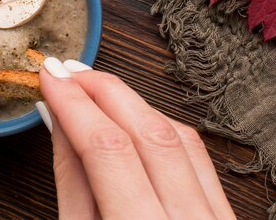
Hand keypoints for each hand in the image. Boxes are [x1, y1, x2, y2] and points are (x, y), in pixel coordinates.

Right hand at [38, 58, 235, 219]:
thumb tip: (60, 122)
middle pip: (149, 132)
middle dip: (102, 89)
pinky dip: (158, 123)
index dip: (74, 103)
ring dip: (130, 100)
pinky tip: (131, 113)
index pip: (108, 149)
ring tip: (92, 85)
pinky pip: (195, 155)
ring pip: (178, 136)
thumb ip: (73, 181)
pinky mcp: (225, 215)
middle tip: (66, 70)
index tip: (49, 77)